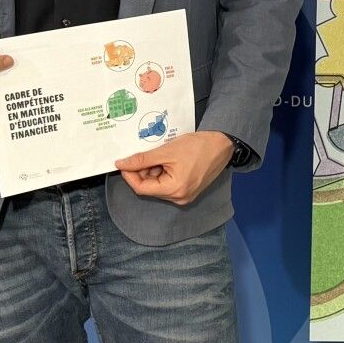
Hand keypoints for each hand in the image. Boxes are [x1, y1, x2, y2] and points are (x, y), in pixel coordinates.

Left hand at [115, 131, 233, 206]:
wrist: (222, 144)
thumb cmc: (198, 146)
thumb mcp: (166, 151)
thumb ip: (142, 159)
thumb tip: (121, 164)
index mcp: (174, 190)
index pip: (141, 188)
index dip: (129, 175)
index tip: (124, 162)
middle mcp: (179, 198)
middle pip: (150, 188)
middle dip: (143, 172)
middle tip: (143, 155)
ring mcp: (185, 196)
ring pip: (158, 186)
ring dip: (153, 171)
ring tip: (159, 155)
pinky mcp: (189, 190)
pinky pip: (168, 184)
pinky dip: (163, 173)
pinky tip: (167, 160)